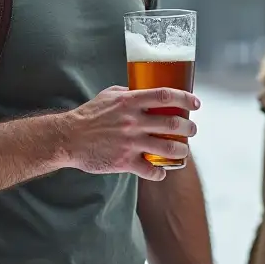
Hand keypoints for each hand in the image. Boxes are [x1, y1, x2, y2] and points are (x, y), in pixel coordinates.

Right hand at [62, 86, 198, 180]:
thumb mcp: (109, 95)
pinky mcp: (124, 162)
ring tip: (182, 150)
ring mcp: (130, 143)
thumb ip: (130, 93)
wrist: (68, 138)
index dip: (185, 98)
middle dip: (189, 128)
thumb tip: (146, 91)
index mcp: (130, 101)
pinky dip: (160, 173)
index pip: (165, 95)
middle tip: (192, 130)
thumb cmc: (89, 115)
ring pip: (167, 148)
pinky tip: (161, 171)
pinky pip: (150, 170)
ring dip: (181, 150)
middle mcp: (132, 121)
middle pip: (172, 123)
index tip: (196, 103)